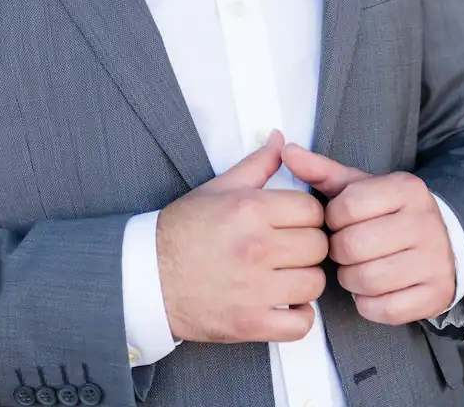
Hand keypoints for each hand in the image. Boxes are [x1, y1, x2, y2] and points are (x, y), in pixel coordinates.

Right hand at [155, 131, 328, 343]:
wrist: (145, 277)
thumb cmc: (180, 233)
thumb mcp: (216, 189)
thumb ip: (256, 164)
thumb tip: (279, 140)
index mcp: (250, 210)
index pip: (312, 210)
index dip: (307, 216)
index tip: (294, 223)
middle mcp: (255, 248)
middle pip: (318, 246)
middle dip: (307, 246)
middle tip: (290, 249)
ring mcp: (254, 289)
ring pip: (314, 283)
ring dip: (304, 280)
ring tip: (286, 276)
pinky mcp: (250, 323)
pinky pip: (300, 324)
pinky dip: (298, 317)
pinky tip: (284, 304)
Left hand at [281, 143, 455, 325]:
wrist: (443, 243)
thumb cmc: (388, 215)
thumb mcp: (359, 188)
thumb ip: (322, 170)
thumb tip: (288, 150)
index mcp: (406, 188)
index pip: (347, 206)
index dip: (332, 220)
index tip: (338, 223)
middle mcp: (425, 222)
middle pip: (353, 246)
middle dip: (339, 252)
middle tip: (345, 250)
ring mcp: (435, 260)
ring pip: (367, 280)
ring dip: (351, 279)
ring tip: (356, 268)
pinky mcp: (437, 294)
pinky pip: (384, 308)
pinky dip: (368, 304)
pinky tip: (372, 290)